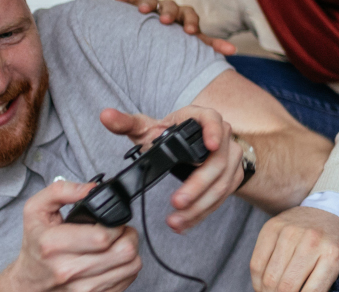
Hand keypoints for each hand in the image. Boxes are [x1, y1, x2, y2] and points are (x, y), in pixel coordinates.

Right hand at [0, 179, 140, 291]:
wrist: (28, 282)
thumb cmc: (35, 245)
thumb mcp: (36, 211)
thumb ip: (61, 191)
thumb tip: (91, 189)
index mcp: (53, 245)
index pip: (103, 236)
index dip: (115, 224)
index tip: (110, 221)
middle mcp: (68, 270)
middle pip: (124, 251)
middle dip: (128, 234)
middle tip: (117, 230)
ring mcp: (83, 288)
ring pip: (132, 265)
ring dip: (131, 250)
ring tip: (116, 243)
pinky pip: (129, 279)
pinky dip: (127, 267)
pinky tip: (113, 259)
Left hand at [99, 106, 245, 232]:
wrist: (196, 146)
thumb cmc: (169, 135)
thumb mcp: (148, 127)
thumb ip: (126, 123)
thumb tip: (106, 116)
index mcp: (201, 118)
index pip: (213, 120)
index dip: (213, 132)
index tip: (211, 145)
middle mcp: (222, 137)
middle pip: (217, 162)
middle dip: (197, 186)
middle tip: (177, 202)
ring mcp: (231, 158)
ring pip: (221, 185)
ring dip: (199, 206)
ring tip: (176, 221)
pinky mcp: (232, 177)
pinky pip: (222, 197)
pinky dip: (203, 212)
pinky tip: (185, 223)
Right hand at [113, 0, 235, 55]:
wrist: (165, 33)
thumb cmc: (182, 40)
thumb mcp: (196, 43)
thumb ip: (211, 46)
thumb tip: (233, 51)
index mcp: (186, 16)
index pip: (191, 15)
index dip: (191, 22)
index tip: (190, 33)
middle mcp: (171, 9)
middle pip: (171, 5)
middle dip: (169, 12)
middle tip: (165, 21)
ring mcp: (155, 7)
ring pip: (153, 1)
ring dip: (147, 4)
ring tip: (141, 11)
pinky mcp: (139, 6)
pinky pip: (133, 0)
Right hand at [250, 206, 338, 291]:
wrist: (327, 210)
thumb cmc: (331, 244)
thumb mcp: (337, 264)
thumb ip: (320, 283)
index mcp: (332, 254)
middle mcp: (311, 241)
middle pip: (286, 287)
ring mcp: (290, 232)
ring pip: (269, 277)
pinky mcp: (271, 227)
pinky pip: (256, 264)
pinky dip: (257, 281)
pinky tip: (263, 286)